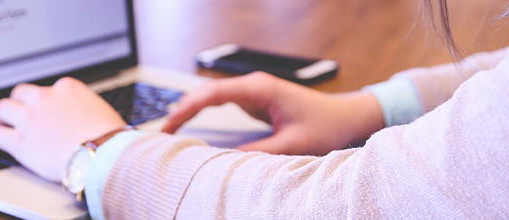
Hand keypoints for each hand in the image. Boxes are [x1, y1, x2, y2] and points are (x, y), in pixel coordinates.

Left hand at [0, 77, 126, 181]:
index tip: (43, 109)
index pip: (47, 89)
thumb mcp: (100, 110)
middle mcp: (45, 98)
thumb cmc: (110, 138)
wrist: (104, 155)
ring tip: (2, 124)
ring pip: (3, 108)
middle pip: (20, 93)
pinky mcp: (21, 142)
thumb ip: (85, 108)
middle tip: (18, 113)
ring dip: (2, 117)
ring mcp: (30, 119)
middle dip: (19, 103)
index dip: (43, 101)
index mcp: (67, 88)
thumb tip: (85, 116)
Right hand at [161, 72, 383, 155]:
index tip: (168, 126)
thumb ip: (257, 153)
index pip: (212, 94)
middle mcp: (253, 86)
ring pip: (211, 98)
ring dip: (190, 112)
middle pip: (205, 93)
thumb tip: (223, 162)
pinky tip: (191, 127)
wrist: (347, 117)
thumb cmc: (326, 126)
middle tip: (161, 134)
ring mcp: (254, 92)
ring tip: (170, 133)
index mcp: (260, 89)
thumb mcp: (291, 145)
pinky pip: (222, 105)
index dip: (186, 109)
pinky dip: (204, 115)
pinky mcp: (256, 101)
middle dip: (181, 111)